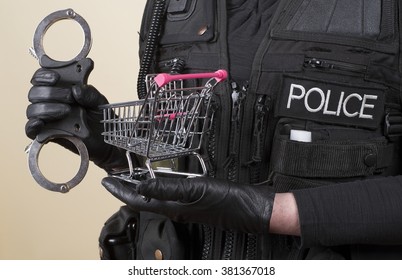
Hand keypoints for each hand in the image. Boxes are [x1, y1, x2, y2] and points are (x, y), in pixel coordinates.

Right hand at [25, 68, 128, 170]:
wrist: (105, 139)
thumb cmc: (100, 117)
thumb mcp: (99, 102)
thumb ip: (90, 93)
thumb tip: (76, 90)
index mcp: (60, 89)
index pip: (41, 78)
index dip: (44, 75)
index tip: (56, 77)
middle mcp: (50, 102)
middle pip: (35, 93)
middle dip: (51, 93)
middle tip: (69, 97)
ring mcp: (47, 118)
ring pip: (33, 110)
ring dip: (48, 108)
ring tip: (67, 111)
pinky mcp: (47, 133)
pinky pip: (31, 130)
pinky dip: (32, 126)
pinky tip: (40, 123)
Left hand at [101, 176, 274, 233]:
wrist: (251, 209)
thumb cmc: (227, 202)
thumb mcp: (195, 190)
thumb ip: (166, 188)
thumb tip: (140, 187)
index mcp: (173, 207)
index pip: (138, 200)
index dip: (120, 190)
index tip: (106, 182)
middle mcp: (177, 209)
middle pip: (144, 200)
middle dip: (127, 189)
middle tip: (115, 178)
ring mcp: (186, 207)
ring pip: (156, 197)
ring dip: (141, 187)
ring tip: (132, 178)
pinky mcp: (195, 202)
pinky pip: (170, 195)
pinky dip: (159, 186)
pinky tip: (161, 180)